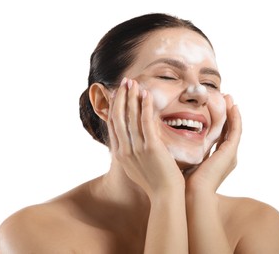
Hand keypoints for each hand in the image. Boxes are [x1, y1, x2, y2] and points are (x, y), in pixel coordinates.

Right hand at [107, 78, 184, 198]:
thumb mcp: (136, 166)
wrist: (165, 196)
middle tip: (124, 82)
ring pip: (131, 117)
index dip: (114, 107)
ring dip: (131, 97)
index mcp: (121, 154)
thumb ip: (131, 152)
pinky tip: (146, 94)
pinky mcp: (152, 148)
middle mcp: (125, 150)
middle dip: (121, 98)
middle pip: (119, 118)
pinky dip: (145, 106)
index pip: (114, 125)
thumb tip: (130, 140)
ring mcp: (137, 148)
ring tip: (133, 82)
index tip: (117, 93)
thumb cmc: (154, 182)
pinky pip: (146, 122)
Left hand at [185, 94, 241, 193]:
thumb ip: (182, 150)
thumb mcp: (185, 161)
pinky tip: (232, 106)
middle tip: (225, 97)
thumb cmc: (184, 181)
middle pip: (229, 130)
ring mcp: (230, 154)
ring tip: (229, 98)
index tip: (213, 106)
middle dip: (227, 114)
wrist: (192, 194)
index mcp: (217, 159)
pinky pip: (236, 130)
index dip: (218, 121)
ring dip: (232, 112)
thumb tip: (168, 139)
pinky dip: (235, 118)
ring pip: (235, 128)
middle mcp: (227, 156)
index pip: (220, 135)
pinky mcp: (231, 152)